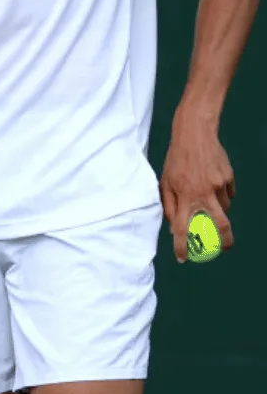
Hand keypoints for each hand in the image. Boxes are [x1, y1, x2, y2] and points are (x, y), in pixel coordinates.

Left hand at [160, 112, 234, 263]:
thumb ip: (169, 206)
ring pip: (224, 208)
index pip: (182, 228)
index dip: (181, 246)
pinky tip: (213, 183)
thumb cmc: (176, 160)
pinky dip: (222, 195)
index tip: (183, 258)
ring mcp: (219, 185)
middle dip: (225, 240)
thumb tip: (173, 227)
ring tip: (208, 199)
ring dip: (218, 211)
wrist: (195, 134)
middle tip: (224, 248)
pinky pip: (228, 193)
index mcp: (185, 196)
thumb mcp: (165, 183)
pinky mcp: (228, 177)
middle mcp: (204, 193)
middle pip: (221, 224)